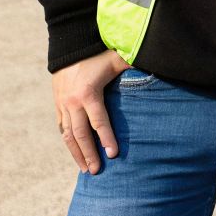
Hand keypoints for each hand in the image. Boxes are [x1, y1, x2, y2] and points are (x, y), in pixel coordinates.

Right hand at [51, 49, 128, 173]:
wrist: (69, 44)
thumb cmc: (98, 52)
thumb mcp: (117, 58)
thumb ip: (134, 66)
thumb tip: (158, 67)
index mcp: (88, 93)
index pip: (99, 121)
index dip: (106, 138)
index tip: (114, 154)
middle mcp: (72, 102)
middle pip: (80, 134)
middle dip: (89, 154)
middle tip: (96, 171)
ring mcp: (62, 104)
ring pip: (68, 135)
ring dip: (76, 153)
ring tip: (84, 169)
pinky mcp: (57, 103)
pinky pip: (62, 127)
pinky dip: (68, 141)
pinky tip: (75, 152)